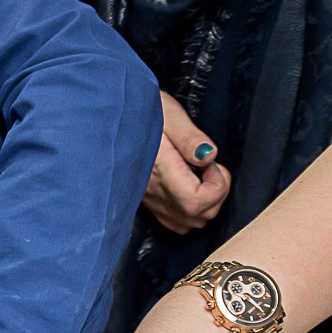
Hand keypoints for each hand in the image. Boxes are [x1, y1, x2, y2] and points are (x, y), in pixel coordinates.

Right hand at [144, 91, 231, 234]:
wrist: (114, 119)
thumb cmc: (143, 110)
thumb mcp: (168, 114)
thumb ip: (189, 137)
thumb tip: (210, 157)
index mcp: (160, 170)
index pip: (197, 201)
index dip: (217, 185)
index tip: (211, 163)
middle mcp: (154, 192)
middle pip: (199, 216)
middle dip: (216, 194)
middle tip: (208, 166)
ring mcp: (151, 200)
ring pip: (190, 222)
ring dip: (205, 202)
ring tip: (199, 174)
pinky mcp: (149, 202)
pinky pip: (177, 221)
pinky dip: (191, 210)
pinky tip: (189, 185)